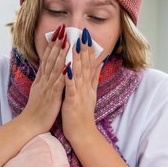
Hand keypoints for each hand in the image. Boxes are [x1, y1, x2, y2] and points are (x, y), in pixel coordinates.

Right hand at [18, 25, 68, 133]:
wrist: (30, 125)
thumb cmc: (37, 109)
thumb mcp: (39, 89)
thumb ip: (43, 77)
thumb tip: (45, 66)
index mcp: (42, 78)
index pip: (47, 57)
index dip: (53, 43)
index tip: (59, 31)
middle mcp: (44, 80)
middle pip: (50, 58)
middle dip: (57, 43)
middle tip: (63, 28)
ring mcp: (47, 87)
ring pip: (55, 67)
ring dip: (61, 54)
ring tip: (67, 41)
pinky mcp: (52, 97)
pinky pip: (58, 84)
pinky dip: (63, 74)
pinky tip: (69, 65)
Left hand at [61, 28, 103, 143]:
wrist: (82, 133)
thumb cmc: (83, 113)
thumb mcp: (91, 92)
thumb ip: (94, 77)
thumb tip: (100, 62)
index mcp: (88, 84)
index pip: (89, 64)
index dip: (88, 49)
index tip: (86, 35)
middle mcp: (85, 87)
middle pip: (86, 66)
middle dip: (84, 49)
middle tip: (83, 34)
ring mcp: (79, 94)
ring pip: (79, 74)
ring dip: (78, 60)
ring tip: (76, 46)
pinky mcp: (72, 102)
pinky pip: (71, 88)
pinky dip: (70, 78)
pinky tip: (68, 68)